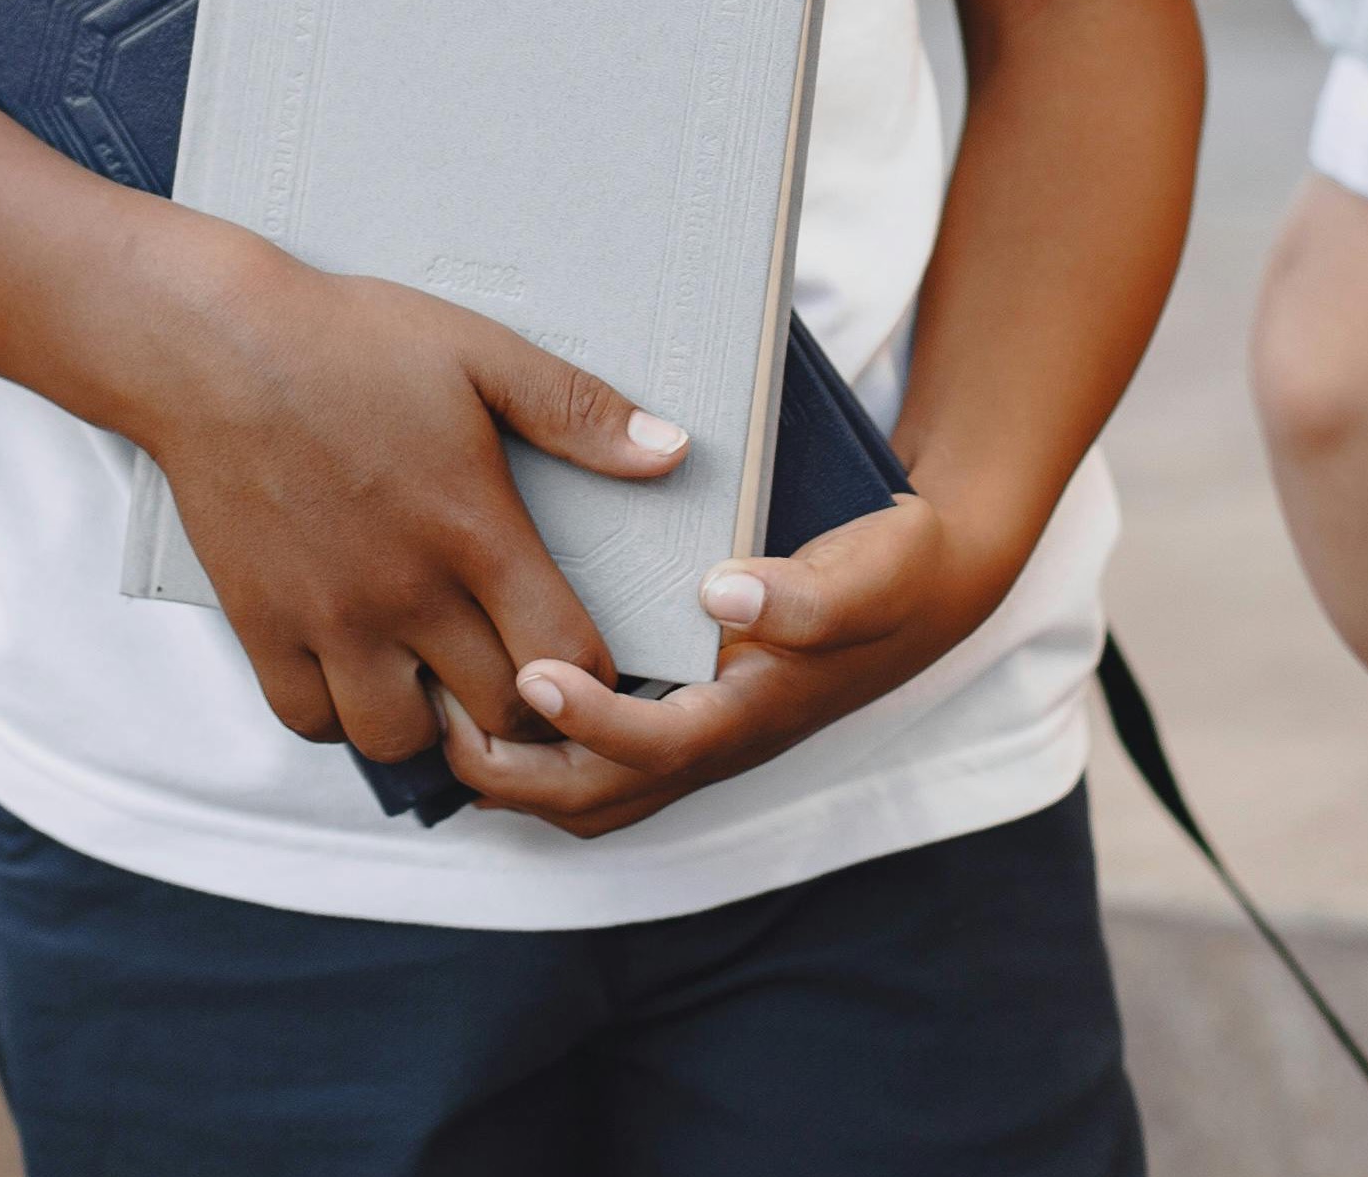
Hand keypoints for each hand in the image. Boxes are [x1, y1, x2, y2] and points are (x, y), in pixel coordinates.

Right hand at [119, 234, 690, 767]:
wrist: (212, 345)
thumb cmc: (349, 340)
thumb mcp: (480, 354)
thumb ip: (578, 412)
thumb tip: (671, 452)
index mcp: (473, 529)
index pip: (567, 656)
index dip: (594, 674)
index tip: (587, 658)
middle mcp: (405, 590)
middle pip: (497, 713)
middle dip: (523, 709)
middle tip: (517, 679)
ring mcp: (329, 617)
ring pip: (400, 738)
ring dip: (429, 725)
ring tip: (434, 683)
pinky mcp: (262, 623)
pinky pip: (309, 721)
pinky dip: (338, 715)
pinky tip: (356, 673)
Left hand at [431, 495, 1010, 838]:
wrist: (926, 589)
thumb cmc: (894, 574)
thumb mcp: (872, 569)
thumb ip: (806, 594)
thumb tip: (720, 592)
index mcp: (756, 712)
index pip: (661, 745)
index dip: (593, 722)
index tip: (533, 675)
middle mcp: (720, 743)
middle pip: (600, 798)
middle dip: (515, 773)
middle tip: (441, 712)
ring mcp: (700, 740)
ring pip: (591, 798)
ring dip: (515, 776)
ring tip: (443, 717)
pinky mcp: (684, 721)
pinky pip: (598, 768)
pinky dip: (536, 755)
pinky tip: (487, 703)